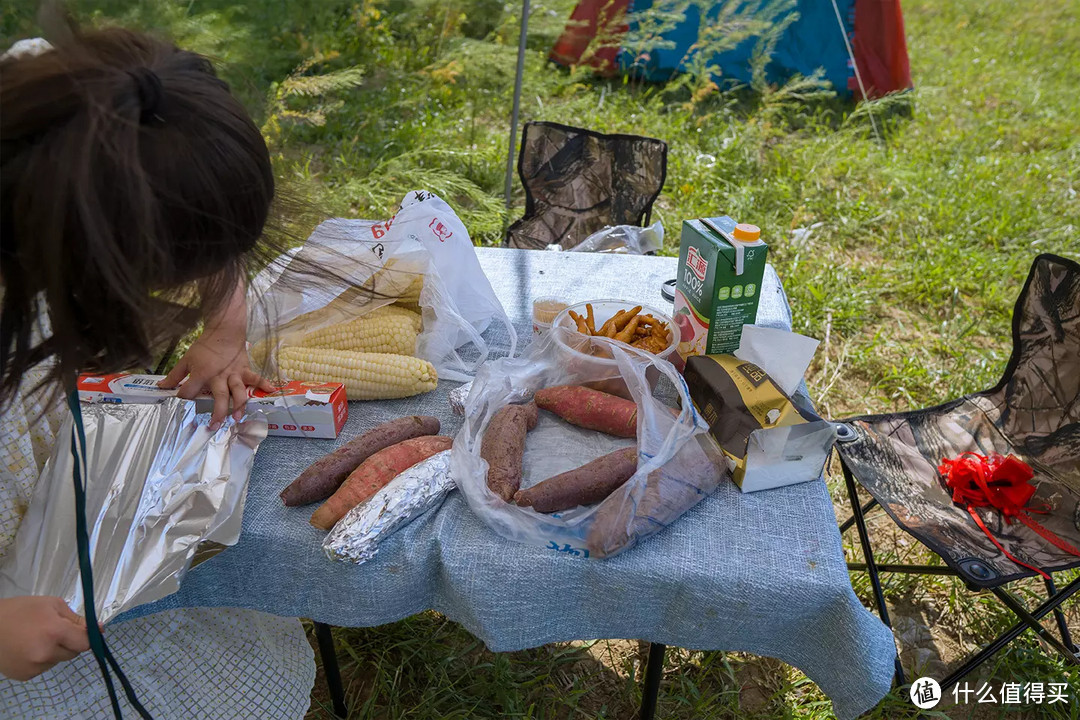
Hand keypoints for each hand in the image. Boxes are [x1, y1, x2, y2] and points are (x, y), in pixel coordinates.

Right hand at [0, 596, 89, 680]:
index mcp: (54, 632)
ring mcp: (34, 667)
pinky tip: (28, 648)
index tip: (89, 631)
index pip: (85, 643)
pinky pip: (44, 668)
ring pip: (58, 660)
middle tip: (54, 631)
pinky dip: (41, 660)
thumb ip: (76, 619)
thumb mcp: (52, 604)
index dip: (89, 636)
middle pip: (73, 653)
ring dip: (55, 651)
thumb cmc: (20, 610)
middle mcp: (46, 653)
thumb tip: (98, 630)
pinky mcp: (25, 676)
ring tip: (37, 638)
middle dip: (70, 642)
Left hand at [158, 275, 273, 428]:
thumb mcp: (186, 359)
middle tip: (214, 426)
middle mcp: (218, 376)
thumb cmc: (204, 346)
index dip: (183, 399)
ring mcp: (233, 374)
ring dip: (239, 405)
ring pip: (238, 391)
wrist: (224, 331)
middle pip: (219, 397)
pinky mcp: (244, 370)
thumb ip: (174, 375)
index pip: (189, 391)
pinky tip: (272, 390)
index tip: (180, 406)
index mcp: (202, 373)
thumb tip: (161, 387)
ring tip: (237, 418)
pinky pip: (255, 378)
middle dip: (217, 413)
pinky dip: (264, 384)